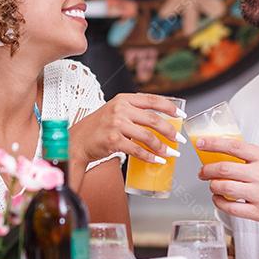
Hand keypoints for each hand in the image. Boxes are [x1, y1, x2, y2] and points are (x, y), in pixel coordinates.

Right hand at [70, 93, 184, 166]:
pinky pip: (137, 150)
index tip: (181, 115)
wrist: (77, 141)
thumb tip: (161, 120)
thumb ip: (134, 112)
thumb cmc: (98, 127)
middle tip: (179, 139)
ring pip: (148, 136)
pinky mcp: (113, 140)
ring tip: (170, 153)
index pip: (152, 100)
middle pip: (154, 119)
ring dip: (162, 147)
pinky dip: (150, 157)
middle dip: (171, 131)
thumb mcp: (115, 111)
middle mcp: (120, 109)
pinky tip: (157, 160)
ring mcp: (116, 124)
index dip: (170, 107)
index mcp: (123, 99)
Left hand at [195, 136, 258, 235]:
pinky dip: (219, 202)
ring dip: (212, 186)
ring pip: (223, 187)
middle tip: (203, 171)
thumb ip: (257, 159)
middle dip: (206, 170)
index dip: (213, 143)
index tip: (201, 143)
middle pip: (223, 169)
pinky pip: (231, 208)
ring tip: (212, 185)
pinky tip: (219, 199)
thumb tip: (231, 155)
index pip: (233, 146)